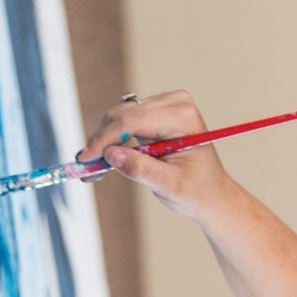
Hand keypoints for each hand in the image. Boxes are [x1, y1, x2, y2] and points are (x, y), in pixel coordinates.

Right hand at [76, 89, 237, 221]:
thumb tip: (110, 154)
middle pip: (123, 114)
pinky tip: (109, 157)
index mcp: (183, 117)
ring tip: (97, 166)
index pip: (133, 120)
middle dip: (102, 140)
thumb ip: (141, 169)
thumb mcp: (169, 186)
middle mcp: (175, 104)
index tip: (86, 159)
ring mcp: (166, 104)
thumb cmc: (196, 191)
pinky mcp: (157, 111)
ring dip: (105, 140)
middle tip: (86, 165)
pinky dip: (114, 139)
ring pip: (120, 116)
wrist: (211, 193)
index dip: (105, 139)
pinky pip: (125, 120)